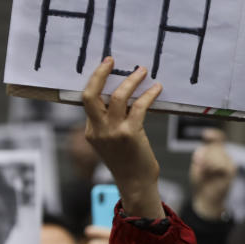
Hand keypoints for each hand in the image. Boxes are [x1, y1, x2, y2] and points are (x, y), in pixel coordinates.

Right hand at [82, 57, 163, 218]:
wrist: (136, 184)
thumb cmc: (128, 162)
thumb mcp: (111, 142)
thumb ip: (110, 123)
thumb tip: (123, 98)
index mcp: (91, 131)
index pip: (87, 100)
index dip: (96, 81)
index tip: (106, 68)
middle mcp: (98, 130)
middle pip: (91, 94)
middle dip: (100, 73)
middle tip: (112, 60)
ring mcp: (113, 132)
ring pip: (117, 96)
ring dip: (132, 80)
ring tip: (142, 71)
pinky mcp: (130, 134)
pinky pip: (139, 107)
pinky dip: (148, 94)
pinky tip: (157, 88)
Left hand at [189, 129, 235, 219]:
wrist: (206, 200)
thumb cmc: (202, 183)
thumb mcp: (198, 166)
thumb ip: (201, 156)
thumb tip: (203, 150)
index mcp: (218, 154)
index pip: (219, 139)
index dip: (214, 135)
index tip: (206, 134)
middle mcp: (226, 157)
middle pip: (214, 147)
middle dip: (204, 155)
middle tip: (201, 167)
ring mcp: (230, 163)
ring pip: (216, 154)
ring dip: (207, 162)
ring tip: (206, 173)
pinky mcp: (231, 171)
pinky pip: (220, 163)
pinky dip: (212, 167)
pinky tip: (211, 173)